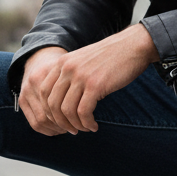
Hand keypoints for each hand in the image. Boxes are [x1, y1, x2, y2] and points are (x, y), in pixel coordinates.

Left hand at [18, 25, 157, 135]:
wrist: (132, 46)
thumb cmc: (110, 57)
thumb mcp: (83, 61)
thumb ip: (70, 75)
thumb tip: (62, 102)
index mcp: (62, 62)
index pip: (43, 92)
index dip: (49, 110)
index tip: (60, 120)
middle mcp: (67, 68)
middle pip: (52, 104)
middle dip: (60, 122)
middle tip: (72, 130)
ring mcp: (80, 76)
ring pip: (66, 110)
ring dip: (74, 125)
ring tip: (84, 129)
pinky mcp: (95, 85)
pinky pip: (83, 112)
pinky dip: (87, 123)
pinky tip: (94, 126)